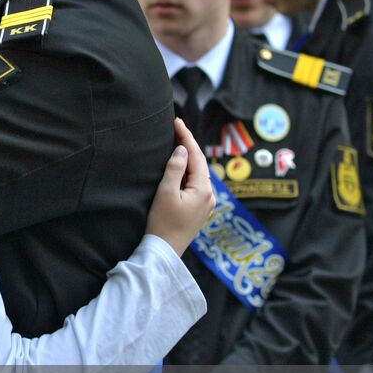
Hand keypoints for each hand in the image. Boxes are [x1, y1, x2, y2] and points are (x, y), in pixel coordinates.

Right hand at [144, 118, 213, 255]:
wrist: (165, 251)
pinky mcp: (199, 209)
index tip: (177, 121)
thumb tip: (181, 150)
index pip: (195, 156)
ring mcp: (206, 203)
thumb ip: (174, 169)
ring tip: (178, 142)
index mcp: (203, 189)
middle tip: (177, 127)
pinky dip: (189, 171)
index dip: (186, 137)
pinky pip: (196, 183)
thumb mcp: (165, 193)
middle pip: (199, 163)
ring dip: (189, 157)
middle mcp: (209, 195)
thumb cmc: (162, 223)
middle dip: (188, 144)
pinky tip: (181, 166)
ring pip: (198, 173)